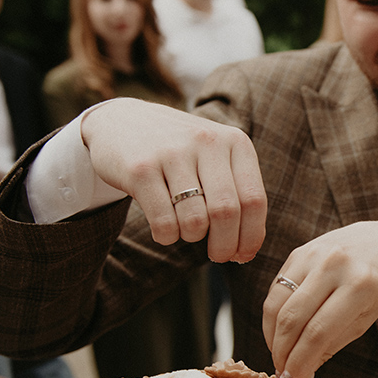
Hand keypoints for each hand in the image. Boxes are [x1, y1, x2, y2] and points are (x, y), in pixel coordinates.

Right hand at [80, 98, 266, 262]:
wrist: (123, 121)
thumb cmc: (181, 153)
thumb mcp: (216, 160)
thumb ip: (236, 195)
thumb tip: (246, 251)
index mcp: (235, 142)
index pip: (254, 200)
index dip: (251, 236)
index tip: (242, 255)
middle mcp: (207, 142)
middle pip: (226, 212)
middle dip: (224, 245)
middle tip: (218, 256)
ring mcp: (172, 153)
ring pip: (195, 220)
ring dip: (192, 237)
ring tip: (185, 229)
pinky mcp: (140, 168)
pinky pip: (163, 222)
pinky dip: (167, 236)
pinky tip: (164, 230)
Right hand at [262, 222, 377, 377]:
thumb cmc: (375, 291)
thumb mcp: (363, 320)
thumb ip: (329, 347)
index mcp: (360, 285)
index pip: (318, 332)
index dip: (300, 362)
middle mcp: (334, 265)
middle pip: (292, 319)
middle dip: (282, 354)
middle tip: (282, 376)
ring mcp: (314, 254)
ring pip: (277, 304)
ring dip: (272, 338)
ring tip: (279, 358)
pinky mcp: (298, 252)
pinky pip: (275, 290)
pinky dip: (272, 318)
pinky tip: (279, 335)